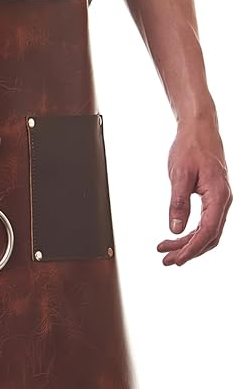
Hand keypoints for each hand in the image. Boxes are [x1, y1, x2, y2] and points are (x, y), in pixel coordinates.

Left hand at [157, 117, 231, 265]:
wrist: (199, 129)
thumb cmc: (191, 147)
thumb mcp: (180, 175)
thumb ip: (178, 202)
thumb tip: (175, 229)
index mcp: (218, 195)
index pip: (208, 231)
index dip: (192, 248)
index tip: (177, 259)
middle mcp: (223, 200)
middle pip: (209, 236)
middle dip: (188, 250)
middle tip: (167, 260)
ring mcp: (219, 200)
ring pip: (207, 230)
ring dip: (187, 243)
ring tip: (166, 250)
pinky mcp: (213, 197)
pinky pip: (205, 221)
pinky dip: (190, 231)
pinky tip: (176, 235)